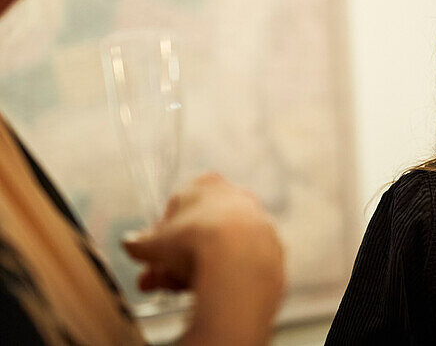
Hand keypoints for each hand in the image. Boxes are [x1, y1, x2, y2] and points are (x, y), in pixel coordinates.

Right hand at [122, 172, 284, 345]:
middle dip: (171, 259)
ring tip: (176, 289)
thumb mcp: (152, 244)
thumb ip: (139, 242)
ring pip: (215, 247)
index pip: (176, 210)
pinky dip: (221, 273)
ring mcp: (254, 220)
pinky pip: (237, 260)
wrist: (239, 258)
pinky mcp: (269, 245)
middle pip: (195, 232)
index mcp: (206, 184)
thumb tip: (129, 243)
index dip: (159, 238)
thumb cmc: (193, 241)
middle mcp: (234, 196)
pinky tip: (206, 289)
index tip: (149, 260)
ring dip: (193, 268)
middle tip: (153, 282)